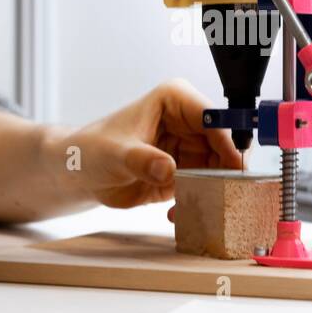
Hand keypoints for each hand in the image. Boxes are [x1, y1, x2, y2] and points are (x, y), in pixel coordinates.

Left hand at [46, 79, 243, 209]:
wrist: (79, 174)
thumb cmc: (92, 151)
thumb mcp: (115, 155)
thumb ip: (142, 160)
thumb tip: (168, 168)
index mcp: (174, 100)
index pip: (213, 118)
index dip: (227, 142)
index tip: (232, 168)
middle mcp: (187, 121)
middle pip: (224, 145)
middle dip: (224, 172)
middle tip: (221, 196)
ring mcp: (188, 148)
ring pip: (219, 169)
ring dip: (211, 191)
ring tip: (197, 206)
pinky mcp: (185, 172)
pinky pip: (205, 187)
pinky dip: (197, 202)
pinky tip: (175, 213)